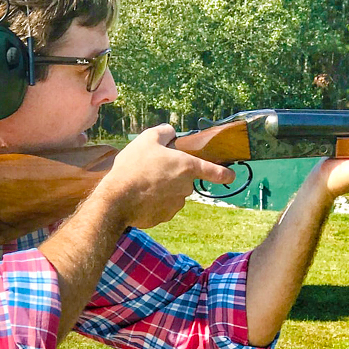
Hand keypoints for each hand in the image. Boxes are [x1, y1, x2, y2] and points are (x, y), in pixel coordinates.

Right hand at [97, 124, 234, 228]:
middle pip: (185, 179)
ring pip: (174, 193)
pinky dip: (155, 201)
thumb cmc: (134, 166)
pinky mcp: (164, 216)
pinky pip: (163, 206)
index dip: (225, 174)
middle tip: (153, 168)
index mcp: (187, 166)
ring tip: (142, 182)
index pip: (215, 172)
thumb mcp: (147, 138)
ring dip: (163, 188)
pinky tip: (140, 196)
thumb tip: (172, 132)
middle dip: (174, 175)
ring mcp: (176, 204)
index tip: (230, 176)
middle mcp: (186, 187)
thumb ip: (164, 132)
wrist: (117, 200)